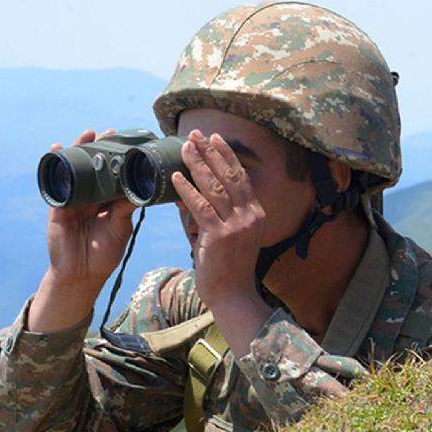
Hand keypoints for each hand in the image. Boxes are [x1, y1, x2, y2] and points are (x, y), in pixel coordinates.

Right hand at [36, 129, 136, 322]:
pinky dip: (56, 165)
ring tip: (86, 133)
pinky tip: (56, 149)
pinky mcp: (59, 206)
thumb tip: (138, 190)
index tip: (128, 142)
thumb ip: (125, 210)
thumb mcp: (119, 229)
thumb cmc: (103, 254)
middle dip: (100, 149)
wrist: (81, 275)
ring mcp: (74, 200)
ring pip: (77, 170)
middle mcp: (91, 198)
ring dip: (79, 150)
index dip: (119, 160)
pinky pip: (57, 182)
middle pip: (95, 168)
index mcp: (107, 203)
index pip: (114, 176)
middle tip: (110, 132)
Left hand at [172, 129, 267, 309]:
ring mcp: (237, 226)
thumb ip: (214, 214)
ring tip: (185, 148)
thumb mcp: (229, 235)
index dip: (227, 155)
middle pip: (229, 175)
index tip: (215, 138)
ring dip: (198, 165)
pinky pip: (201, 207)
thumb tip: (189, 194)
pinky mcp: (220, 237)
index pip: (241, 176)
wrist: (234, 297)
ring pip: (215, 187)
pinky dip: (187, 190)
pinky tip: (176, 178)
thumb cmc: (228, 268)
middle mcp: (249, 216)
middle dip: (212, 152)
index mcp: (255, 213)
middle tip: (196, 134)